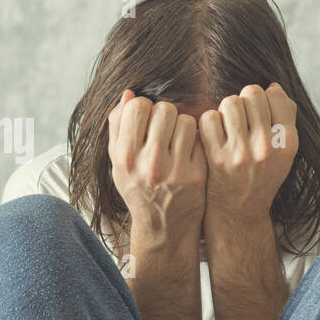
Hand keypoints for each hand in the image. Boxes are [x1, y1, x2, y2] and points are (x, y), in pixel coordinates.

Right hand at [108, 90, 205, 237]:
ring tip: (177, 140)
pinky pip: (201, 139)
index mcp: (125, 158)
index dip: (144, 107)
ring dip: (183, 126)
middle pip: (164, 109)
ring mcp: (175, 171)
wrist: (163, 226)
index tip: (146, 120)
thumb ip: (118, 127)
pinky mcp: (197, 175)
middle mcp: (149, 164)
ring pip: (186, 121)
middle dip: (165, 115)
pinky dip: (196, 141)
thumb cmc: (138, 188)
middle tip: (164, 129)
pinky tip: (189, 153)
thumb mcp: (118, 162)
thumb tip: (129, 94)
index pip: (138, 107)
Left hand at [199, 83, 297, 222]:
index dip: (262, 97)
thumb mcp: (284, 152)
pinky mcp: (216, 158)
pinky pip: (209, 119)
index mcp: (287, 143)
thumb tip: (274, 87)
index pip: (274, 95)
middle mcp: (267, 147)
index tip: (257, 111)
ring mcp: (241, 153)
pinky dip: (208, 123)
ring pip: (229, 103)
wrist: (239, 212)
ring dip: (225, 110)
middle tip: (240, 118)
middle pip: (251, 94)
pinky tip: (213, 135)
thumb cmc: (262, 175)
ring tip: (227, 125)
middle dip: (243, 101)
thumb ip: (285, 118)